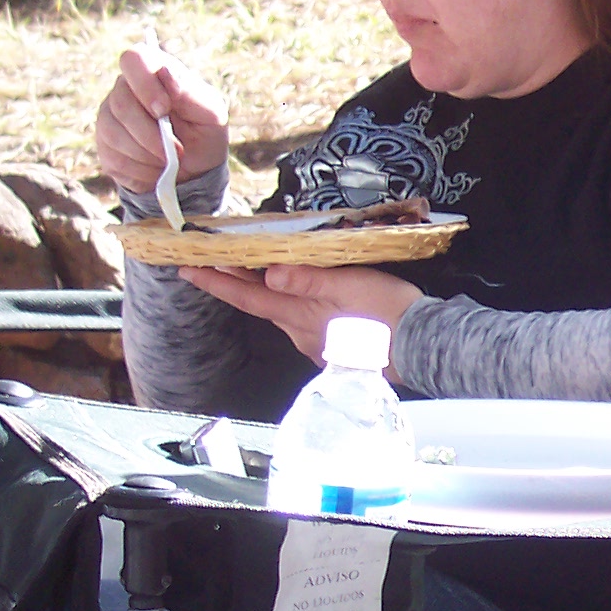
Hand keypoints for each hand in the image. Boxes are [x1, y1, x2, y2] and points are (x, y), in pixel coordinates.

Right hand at [96, 42, 229, 194]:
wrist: (194, 170)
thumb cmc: (204, 133)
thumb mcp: (210, 113)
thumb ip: (190, 92)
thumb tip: (166, 72)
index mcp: (154, 71)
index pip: (134, 59)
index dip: (145, 84)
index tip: (164, 110)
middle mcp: (125, 89)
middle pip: (121, 103)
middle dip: (151, 134)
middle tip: (177, 151)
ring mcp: (110, 115)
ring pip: (115, 133)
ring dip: (149, 154)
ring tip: (170, 160)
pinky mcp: (104, 145)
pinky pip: (114, 158)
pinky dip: (141, 170)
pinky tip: (157, 169)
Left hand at [179, 263, 425, 361]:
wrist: (423, 347)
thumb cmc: (391, 313)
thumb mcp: (352, 286)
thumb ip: (310, 280)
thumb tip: (269, 273)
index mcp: (301, 315)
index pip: (247, 295)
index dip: (216, 282)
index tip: (186, 269)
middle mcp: (300, 333)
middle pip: (260, 302)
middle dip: (236, 282)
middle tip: (214, 261)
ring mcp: (315, 344)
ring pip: (281, 312)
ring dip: (266, 292)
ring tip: (258, 270)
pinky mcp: (332, 349)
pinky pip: (302, 322)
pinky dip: (292, 304)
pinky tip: (301, 295)